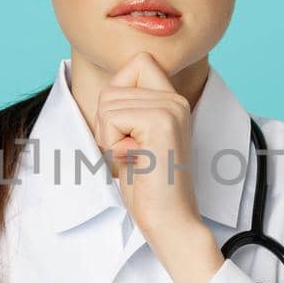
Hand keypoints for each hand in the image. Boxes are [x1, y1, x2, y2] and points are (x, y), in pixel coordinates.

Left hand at [93, 51, 202, 242]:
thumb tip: (107, 89)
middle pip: (112, 88)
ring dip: (110, 138)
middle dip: (107, 125)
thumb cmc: (147, 186)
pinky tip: (136, 162)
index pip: (137, 62)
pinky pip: (111, 118)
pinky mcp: (161, 122)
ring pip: (108, 103)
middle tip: (131, 153)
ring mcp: (171, 108)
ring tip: (135, 159)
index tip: (128, 130)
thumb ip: (127, 108)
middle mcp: (175, 99)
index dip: (117, 93)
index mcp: (172, 100)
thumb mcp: (134, 138)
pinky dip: (113, 145)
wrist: (170, 221)